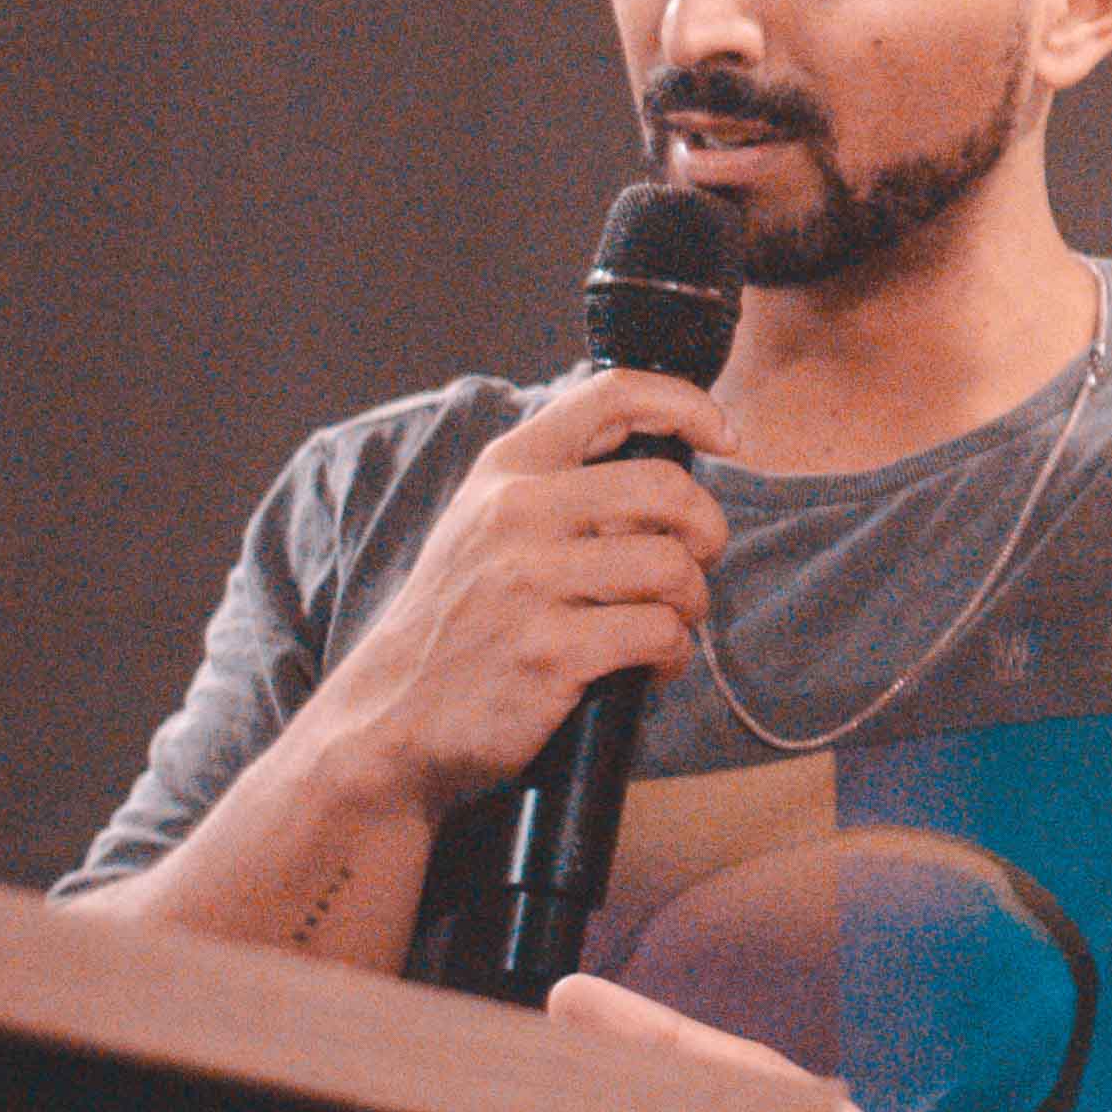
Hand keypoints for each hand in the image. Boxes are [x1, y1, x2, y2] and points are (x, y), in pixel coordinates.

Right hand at [307, 371, 735, 809]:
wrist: (387, 718)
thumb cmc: (459, 620)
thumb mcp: (484, 523)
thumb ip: (559, 483)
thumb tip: (666, 461)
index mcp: (507, 470)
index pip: (613, 394)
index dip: (688, 404)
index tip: (724, 438)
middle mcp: (516, 513)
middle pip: (668, 488)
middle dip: (707, 530)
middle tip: (697, 562)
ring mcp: (531, 583)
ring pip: (673, 566)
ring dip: (692, 602)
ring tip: (670, 622)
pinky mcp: (550, 652)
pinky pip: (660, 634)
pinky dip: (674, 654)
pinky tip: (653, 666)